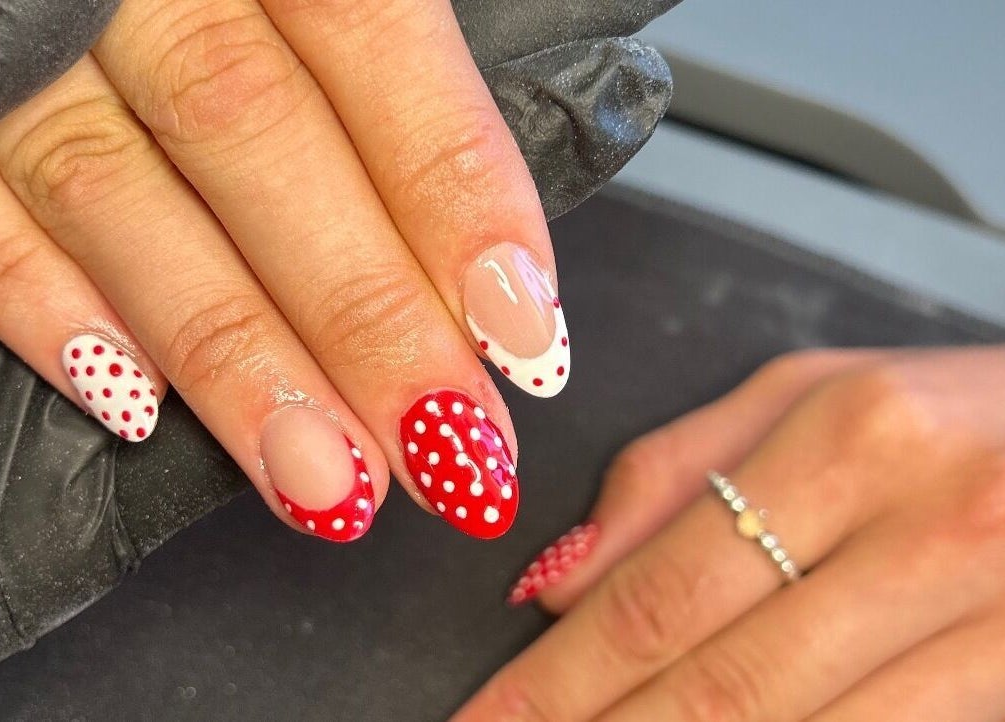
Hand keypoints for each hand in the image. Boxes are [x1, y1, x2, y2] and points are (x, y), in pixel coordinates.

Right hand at [0, 0, 577, 541]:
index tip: (524, 343)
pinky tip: (138, 411)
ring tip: (327, 485)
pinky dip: (53, 315)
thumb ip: (394, 97)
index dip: (459, 200)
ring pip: (121, 198)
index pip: (380, 45)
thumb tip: (488, 275)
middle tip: (448, 458)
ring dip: (235, 360)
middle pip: (257, 138)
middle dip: (364, 318)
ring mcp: (23, 40)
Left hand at [456, 347, 1004, 719]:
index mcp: (849, 438)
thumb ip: (673, 474)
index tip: (485, 720)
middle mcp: (924, 532)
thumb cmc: (948, 412)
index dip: (557, 678)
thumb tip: (555, 576)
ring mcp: (988, 621)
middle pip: (721, 684)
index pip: (662, 592)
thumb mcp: (809, 394)